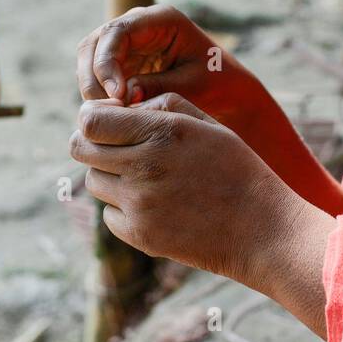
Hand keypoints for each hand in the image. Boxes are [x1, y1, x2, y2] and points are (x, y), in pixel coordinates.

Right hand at [75, 4, 264, 138]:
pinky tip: (114, 119)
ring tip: (112, 119)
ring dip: (93, 90)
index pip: (118, 31)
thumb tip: (124, 96)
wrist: (228, 91)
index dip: (108, 62)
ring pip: (90, 61)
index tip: (117, 96)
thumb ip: (158, 87)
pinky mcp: (122, 63)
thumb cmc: (218, 84)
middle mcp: (139, 25)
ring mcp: (127, 43)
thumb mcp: (193, 86)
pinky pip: (98, 77)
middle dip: (94, 78)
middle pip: (95, 43)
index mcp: (161, 19)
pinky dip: (100, 97)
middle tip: (107, 113)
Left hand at [75, 4, 342, 218]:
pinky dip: (122, 207)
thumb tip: (120, 106)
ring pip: (93, 181)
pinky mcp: (140, 235)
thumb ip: (162, 106)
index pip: (90, 120)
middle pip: (80, 149)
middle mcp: (144, 166)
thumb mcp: (207, 124)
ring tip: (145, 175)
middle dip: (92, 142)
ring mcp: (139, 204)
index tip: (107, 119)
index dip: (92, 116)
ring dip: (109, 174)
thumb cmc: (237, 169)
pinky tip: (155, 204)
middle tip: (116, 145)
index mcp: (162, 132)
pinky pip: (109, 214)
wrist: (262, 229)